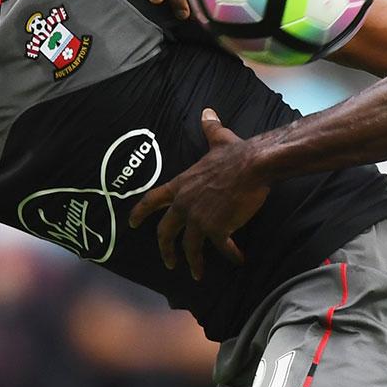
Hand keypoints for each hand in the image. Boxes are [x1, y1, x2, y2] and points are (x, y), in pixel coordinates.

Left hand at [127, 110, 267, 279]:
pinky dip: (231, 256)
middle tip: (169, 263)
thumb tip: (208, 111)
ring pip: (190, 248)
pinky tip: (238, 259)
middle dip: (166, 250)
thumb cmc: (237, 153)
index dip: (140, 212)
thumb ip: (210, 128)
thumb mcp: (219, 139)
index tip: (132, 224)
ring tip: (196, 274)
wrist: (254, 165)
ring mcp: (199, 219)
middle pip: (166, 232)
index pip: (152, 199)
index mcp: (182, 185)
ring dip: (193, 263)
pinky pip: (222, 249)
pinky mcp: (218, 230)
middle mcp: (185, 204)